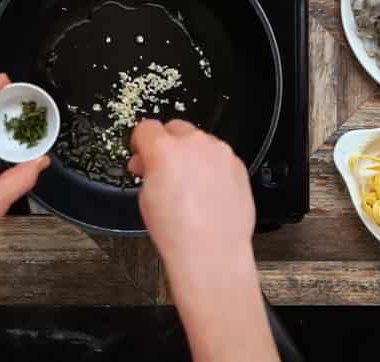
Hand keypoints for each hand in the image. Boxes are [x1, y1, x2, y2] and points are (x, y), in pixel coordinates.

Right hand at [128, 120, 278, 361]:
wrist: (212, 251)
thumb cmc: (176, 231)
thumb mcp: (146, 198)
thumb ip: (148, 170)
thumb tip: (149, 163)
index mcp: (164, 149)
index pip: (147, 128)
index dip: (140, 143)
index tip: (141, 155)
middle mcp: (195, 144)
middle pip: (175, 129)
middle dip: (167, 145)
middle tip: (163, 170)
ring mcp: (220, 153)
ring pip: (200, 142)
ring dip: (192, 155)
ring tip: (189, 186)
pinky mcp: (238, 165)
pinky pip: (220, 157)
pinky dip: (212, 167)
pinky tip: (208, 192)